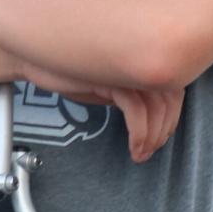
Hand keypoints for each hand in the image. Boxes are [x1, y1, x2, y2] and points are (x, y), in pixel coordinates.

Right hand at [18, 64, 184, 163]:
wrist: (38, 60)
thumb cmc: (71, 70)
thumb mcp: (108, 83)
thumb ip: (130, 92)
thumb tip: (149, 116)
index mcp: (140, 58)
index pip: (174, 88)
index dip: (172, 116)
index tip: (161, 135)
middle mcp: (138, 60)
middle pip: (170, 99)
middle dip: (164, 130)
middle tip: (152, 149)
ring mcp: (126, 68)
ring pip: (156, 108)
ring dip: (152, 137)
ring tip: (141, 152)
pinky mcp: (111, 78)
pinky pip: (136, 111)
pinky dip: (140, 134)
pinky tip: (134, 147)